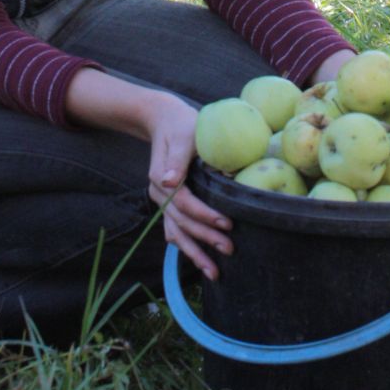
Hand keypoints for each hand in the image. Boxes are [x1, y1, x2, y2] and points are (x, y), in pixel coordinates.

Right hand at [141, 90, 233, 281]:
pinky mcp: (167, 201)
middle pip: (181, 223)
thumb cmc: (180, 123)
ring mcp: (161, 199)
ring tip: (213, 271)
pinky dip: (185, 244)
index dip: (205, 216)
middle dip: (205, 239)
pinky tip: (198, 259)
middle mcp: (159, 192)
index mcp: (162, 177)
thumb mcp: (182, 134)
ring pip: (175, 232)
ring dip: (194, 252)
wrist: (163, 118)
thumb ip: (177, 158)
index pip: (185, 203)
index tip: (227, 224)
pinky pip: (174, 228)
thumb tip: (170, 181)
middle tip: (229, 250)